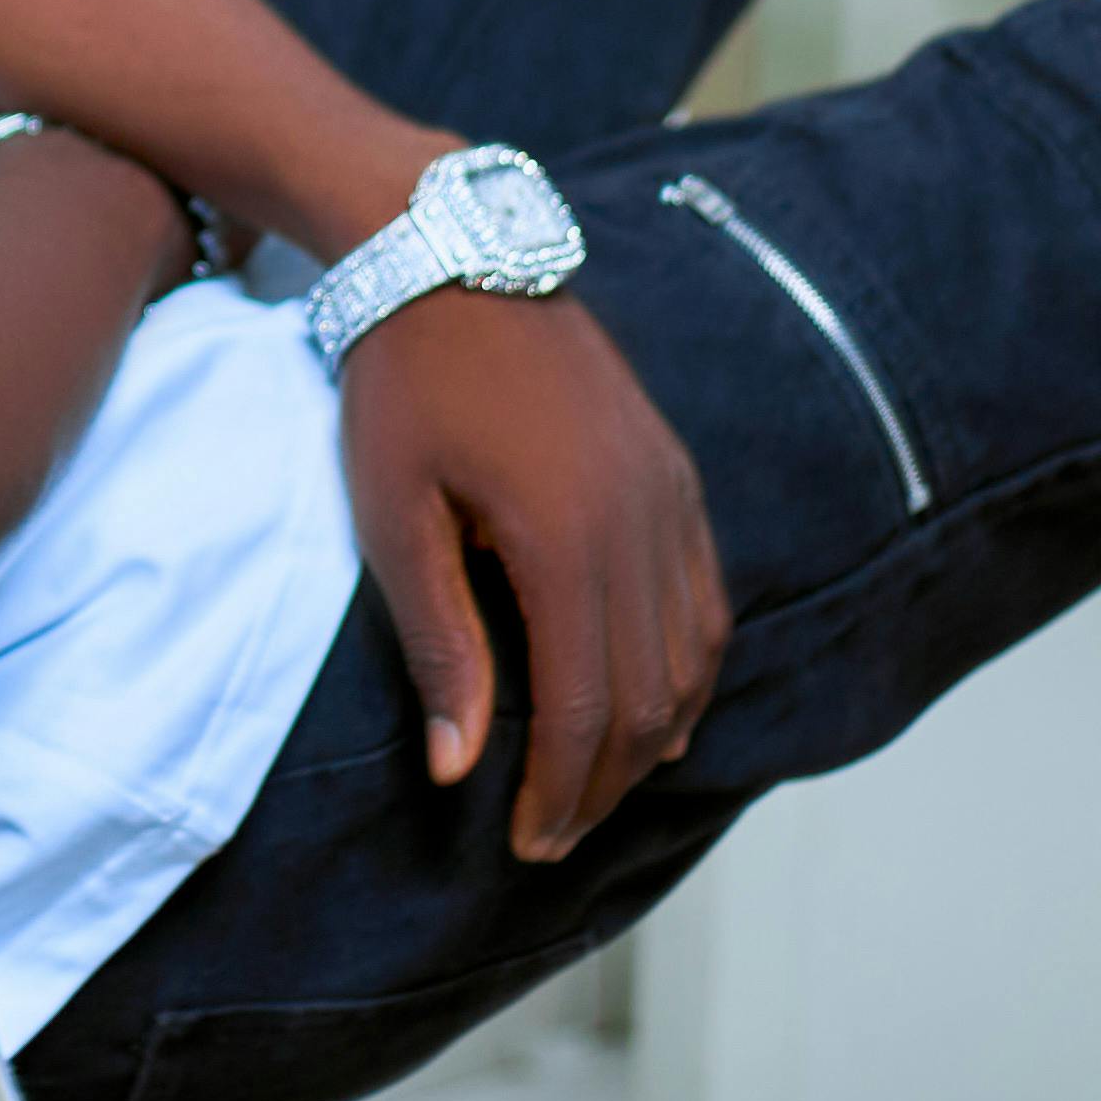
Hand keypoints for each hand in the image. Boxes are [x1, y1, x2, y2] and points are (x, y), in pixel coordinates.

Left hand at [335, 292, 729, 864]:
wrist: (452, 256)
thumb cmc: (402, 386)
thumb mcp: (395, 516)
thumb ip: (439, 645)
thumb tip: (461, 768)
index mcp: (568, 539)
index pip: (589, 706)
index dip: (562, 790)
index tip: (528, 844)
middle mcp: (641, 521)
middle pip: (651, 695)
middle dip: (606, 783)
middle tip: (555, 837)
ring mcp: (669, 491)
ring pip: (691, 652)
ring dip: (653, 735)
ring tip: (598, 787)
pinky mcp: (674, 470)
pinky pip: (704, 594)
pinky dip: (688, 666)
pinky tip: (655, 702)